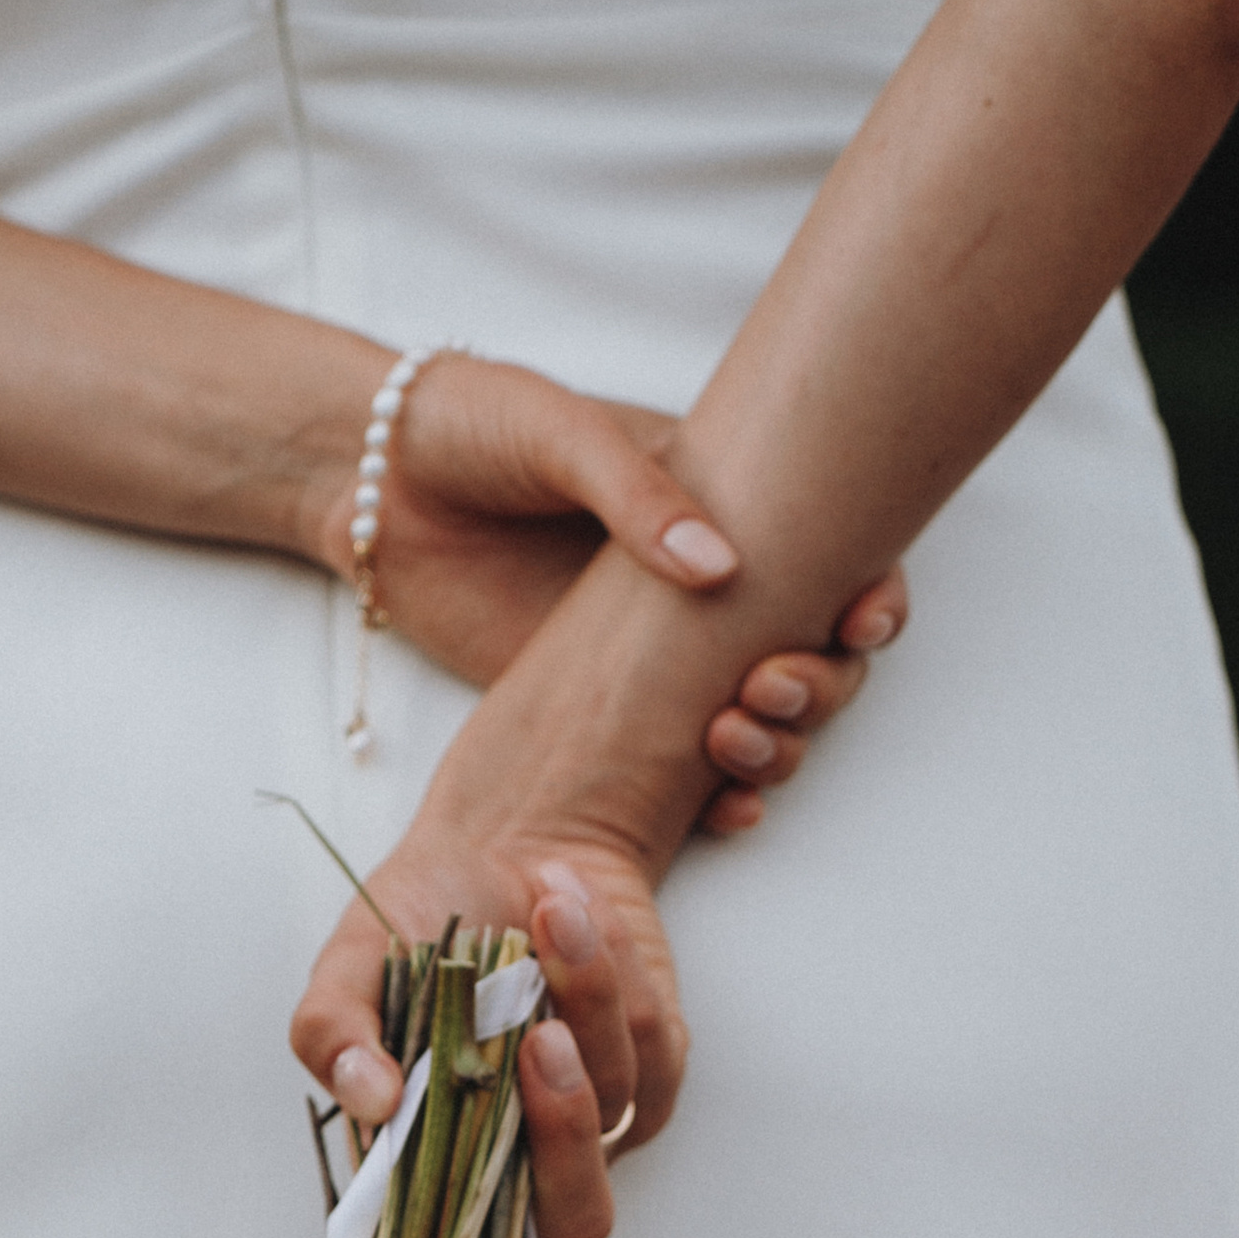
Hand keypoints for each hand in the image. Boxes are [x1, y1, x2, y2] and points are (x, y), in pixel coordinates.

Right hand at [293, 826, 674, 1237]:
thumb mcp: (351, 966)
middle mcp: (524, 1158)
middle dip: (564, 1126)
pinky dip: (614, 965)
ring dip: (585, 986)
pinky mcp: (653, 1063)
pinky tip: (573, 911)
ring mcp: (596, 1116)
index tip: (468, 1128)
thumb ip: (333, 1033)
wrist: (501, 847)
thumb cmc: (418, 921)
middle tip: (540, 1034)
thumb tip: (369, 1101)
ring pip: (616, 1094)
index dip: (482, 1219)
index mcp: (440, 1163)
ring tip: (545, 902)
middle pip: (579, 1212)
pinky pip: (655, 1040)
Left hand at [304, 348, 901, 819]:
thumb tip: (721, 567)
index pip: (831, 553)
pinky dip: (720, 797)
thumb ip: (638, 497)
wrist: (370, 484)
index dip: (868, 594)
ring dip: (777, 744)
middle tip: (769, 690)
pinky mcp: (600, 711)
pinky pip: (683, 768)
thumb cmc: (472, 426)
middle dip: (820, 684)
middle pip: (811, 651)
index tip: (862, 620)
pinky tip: (728, 810)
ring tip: (735, 746)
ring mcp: (656, 656)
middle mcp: (705, 585)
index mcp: (721, 499)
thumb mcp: (559, 433)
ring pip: (758, 717)